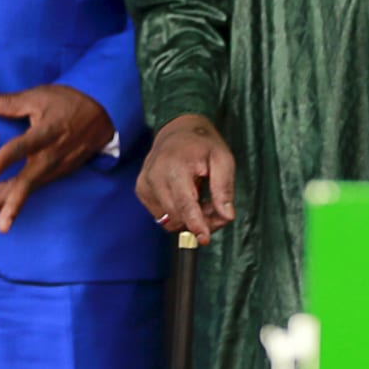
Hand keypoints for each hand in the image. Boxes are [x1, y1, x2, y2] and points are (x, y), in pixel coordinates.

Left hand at [0, 84, 113, 232]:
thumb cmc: (68, 102)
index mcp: (46, 133)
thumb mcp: (39, 96)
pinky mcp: (57, 172)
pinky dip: (15, 196)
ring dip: (7, 204)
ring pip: (29, 188)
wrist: (103, 116)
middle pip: (29, 181)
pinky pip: (34, 186)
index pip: (22, 148)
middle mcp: (51, 155)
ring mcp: (56, 167)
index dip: (3, 162)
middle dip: (10, 202)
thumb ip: (8, 101)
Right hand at [136, 113, 235, 244]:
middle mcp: (155, 175)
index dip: (196, 224)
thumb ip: (224, 188)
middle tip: (215, 207)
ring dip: (187, 218)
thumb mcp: (223, 159)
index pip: (184, 203)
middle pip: (178, 216)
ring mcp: (145, 183)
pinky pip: (160, 216)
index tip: (204, 238)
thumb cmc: (202, 144)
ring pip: (168, 220)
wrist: (178, 130)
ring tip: (200, 199)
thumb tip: (226, 216)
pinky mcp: (141, 189)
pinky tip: (185, 197)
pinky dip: (176, 214)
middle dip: (199, 220)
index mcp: (176, 166)